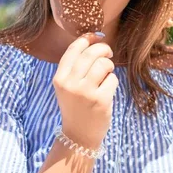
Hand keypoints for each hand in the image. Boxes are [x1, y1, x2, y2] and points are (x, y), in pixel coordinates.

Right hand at [52, 33, 118, 148]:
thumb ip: (75, 66)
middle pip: (91, 53)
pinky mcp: (100, 100)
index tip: (96, 36)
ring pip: (104, 64)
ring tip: (107, 74)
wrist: (79, 135)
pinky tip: (107, 90)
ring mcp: (85, 92)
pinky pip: (113, 79)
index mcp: (59, 78)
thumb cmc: (75, 106)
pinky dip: (112, 82)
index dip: (87, 39)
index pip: (74, 49)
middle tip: (108, 53)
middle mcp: (70, 84)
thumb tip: (94, 39)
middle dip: (103, 49)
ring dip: (109, 66)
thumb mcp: (66, 86)